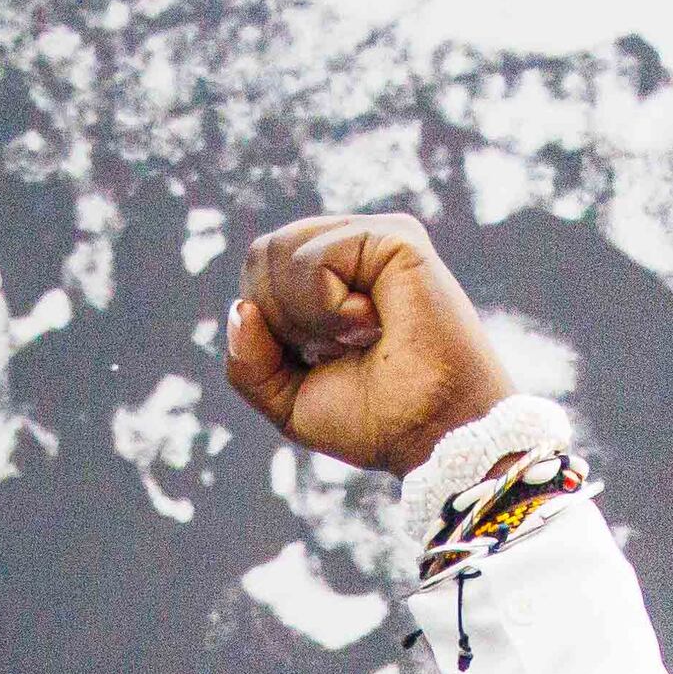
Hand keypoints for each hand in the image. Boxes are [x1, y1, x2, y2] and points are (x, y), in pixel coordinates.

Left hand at [221, 213, 521, 476]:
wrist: (432, 436)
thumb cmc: (376, 421)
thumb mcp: (288, 401)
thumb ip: (249, 363)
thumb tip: (240, 310)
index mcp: (328, 280)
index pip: (258, 269)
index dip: (266, 325)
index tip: (321, 359)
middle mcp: (352, 251)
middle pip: (261, 253)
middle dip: (280, 319)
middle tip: (339, 350)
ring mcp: (374, 239)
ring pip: (279, 250)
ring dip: (305, 316)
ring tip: (360, 338)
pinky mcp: (396, 237)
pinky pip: (316, 258)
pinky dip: (328, 308)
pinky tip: (372, 324)